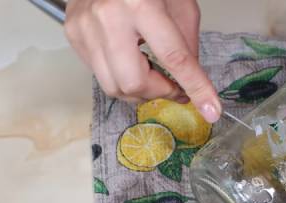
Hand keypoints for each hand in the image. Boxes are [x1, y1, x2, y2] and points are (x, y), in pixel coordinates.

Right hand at [64, 0, 220, 121]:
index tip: (211, 110)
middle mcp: (108, 18)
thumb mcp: (179, 3)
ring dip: (140, 89)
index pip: (174, 58)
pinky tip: (129, 58)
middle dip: (160, 92)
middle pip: (134, 83)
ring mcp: (85, 28)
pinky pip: (99, 74)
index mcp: (140, 4)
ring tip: (152, 72)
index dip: (196, 88)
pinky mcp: (73, 34)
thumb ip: (187, 44)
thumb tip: (188, 82)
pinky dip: (120, 76)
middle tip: (174, 85)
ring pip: (114, 87)